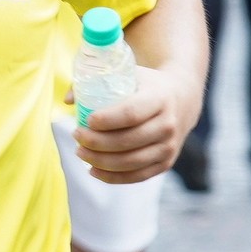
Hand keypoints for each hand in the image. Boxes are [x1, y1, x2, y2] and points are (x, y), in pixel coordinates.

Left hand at [73, 65, 200, 184]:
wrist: (182, 99)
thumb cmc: (145, 85)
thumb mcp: (128, 74)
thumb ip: (96, 82)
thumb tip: (68, 100)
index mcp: (160, 98)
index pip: (131, 113)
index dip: (106, 120)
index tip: (87, 120)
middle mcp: (168, 124)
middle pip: (127, 140)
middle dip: (96, 142)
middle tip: (77, 136)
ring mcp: (169, 146)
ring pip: (131, 161)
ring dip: (101, 161)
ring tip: (80, 152)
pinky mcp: (166, 163)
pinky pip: (137, 176)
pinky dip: (113, 177)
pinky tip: (93, 170)